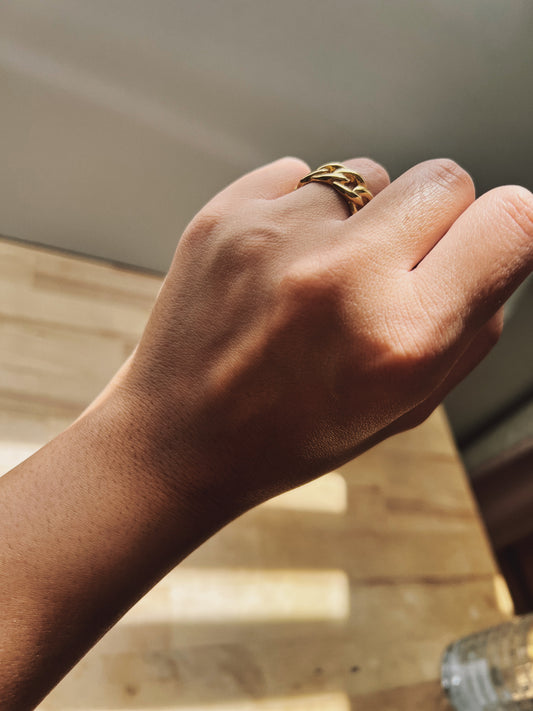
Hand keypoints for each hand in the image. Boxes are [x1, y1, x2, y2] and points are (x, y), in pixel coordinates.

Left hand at [114, 156, 531, 510]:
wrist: (179, 437)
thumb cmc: (296, 432)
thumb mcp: (404, 408)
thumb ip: (470, 327)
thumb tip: (500, 246)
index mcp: (401, 338)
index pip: (511, 222)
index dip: (508, 228)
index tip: (486, 243)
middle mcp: (342, 275)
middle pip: (444, 178)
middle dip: (435, 218)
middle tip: (394, 266)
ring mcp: (276, 235)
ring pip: (369, 171)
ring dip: (363, 215)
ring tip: (322, 273)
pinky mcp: (225, 213)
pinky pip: (301, 174)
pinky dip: (303, 211)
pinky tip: (278, 264)